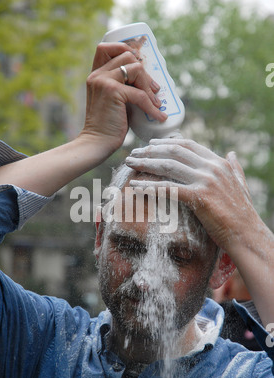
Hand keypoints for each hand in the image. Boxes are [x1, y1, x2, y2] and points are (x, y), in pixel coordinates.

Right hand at [81, 43, 166, 157]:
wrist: (97, 143)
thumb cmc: (108, 126)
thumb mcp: (114, 101)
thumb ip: (123, 88)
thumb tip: (149, 84)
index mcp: (95, 75)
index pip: (106, 47)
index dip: (125, 49)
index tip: (140, 64)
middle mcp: (97, 75)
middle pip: (127, 55)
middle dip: (144, 73)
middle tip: (154, 90)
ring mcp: (104, 81)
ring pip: (136, 69)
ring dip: (149, 86)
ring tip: (155, 103)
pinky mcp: (112, 91)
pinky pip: (140, 93)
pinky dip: (151, 106)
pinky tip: (158, 116)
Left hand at [125, 137, 257, 252]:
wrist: (247, 234)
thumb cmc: (242, 213)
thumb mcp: (240, 183)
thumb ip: (234, 167)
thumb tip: (232, 153)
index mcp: (219, 162)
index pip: (187, 145)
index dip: (165, 143)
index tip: (149, 144)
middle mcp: (212, 167)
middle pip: (174, 152)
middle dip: (150, 151)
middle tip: (133, 153)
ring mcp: (206, 181)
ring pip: (168, 166)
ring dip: (146, 164)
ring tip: (130, 164)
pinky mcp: (199, 197)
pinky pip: (168, 189)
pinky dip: (150, 186)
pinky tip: (136, 187)